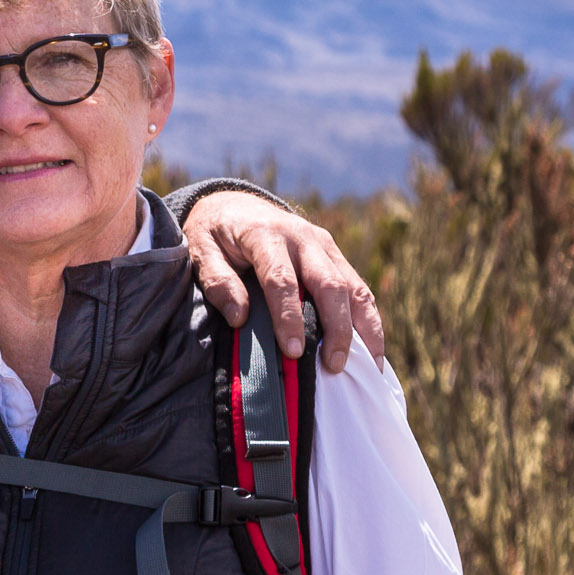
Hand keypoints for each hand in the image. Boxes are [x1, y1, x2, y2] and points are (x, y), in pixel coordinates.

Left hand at [178, 191, 384, 372]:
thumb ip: (217, 281)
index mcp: (265, 234)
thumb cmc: (215, 236)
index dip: (289, 317)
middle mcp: (302, 237)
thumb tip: (239, 318)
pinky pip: (359, 288)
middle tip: (334, 366)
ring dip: (364, 328)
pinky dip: (370, 320)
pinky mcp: (334, 255)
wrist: (235, 206)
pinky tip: (373, 352)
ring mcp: (323, 245)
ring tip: (367, 368)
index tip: (294, 352)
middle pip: (328, 284)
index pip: (282, 279)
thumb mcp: (200, 250)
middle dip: (336, 328)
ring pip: (353, 287)